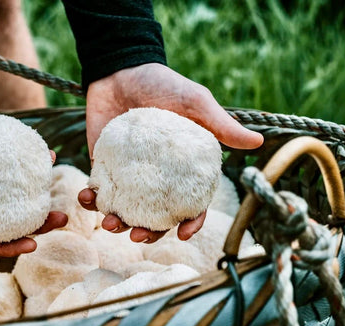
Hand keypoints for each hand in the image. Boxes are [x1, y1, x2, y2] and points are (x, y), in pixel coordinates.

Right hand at [0, 90, 66, 255]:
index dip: (7, 246)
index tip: (33, 245)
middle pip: (6, 220)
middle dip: (35, 225)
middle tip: (61, 218)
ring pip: (13, 194)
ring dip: (37, 195)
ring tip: (60, 187)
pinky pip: (11, 165)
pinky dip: (29, 162)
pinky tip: (47, 155)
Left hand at [79, 63, 263, 240]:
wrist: (120, 70)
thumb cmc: (162, 84)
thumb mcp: (194, 102)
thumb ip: (220, 124)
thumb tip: (258, 142)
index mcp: (182, 168)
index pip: (190, 202)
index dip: (190, 222)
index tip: (184, 235)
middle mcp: (156, 176)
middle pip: (155, 216)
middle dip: (147, 233)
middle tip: (136, 237)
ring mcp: (128, 174)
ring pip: (125, 209)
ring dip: (117, 222)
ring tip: (110, 221)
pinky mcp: (103, 166)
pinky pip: (97, 189)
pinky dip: (91, 198)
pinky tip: (86, 197)